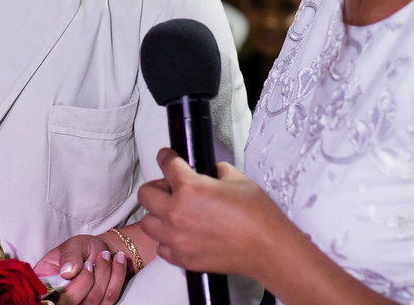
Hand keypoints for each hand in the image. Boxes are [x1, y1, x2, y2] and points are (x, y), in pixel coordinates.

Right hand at [34, 233, 128, 304]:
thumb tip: (67, 272)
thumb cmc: (83, 249)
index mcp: (45, 282)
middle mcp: (59, 298)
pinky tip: (118, 260)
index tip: (81, 266)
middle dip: (87, 277)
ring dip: (104, 273)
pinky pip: (110, 297)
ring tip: (105, 255)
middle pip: (70, 301)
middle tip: (92, 261)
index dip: (61, 288)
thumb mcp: (74, 244)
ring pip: (92, 300)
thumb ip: (70, 255)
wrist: (104, 252)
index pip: (46, 296)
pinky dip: (117, 276)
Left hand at [138, 148, 285, 279]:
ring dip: (158, 214)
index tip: (166, 157)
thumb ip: (217, 171)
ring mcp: (176, 238)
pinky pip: (161, 247)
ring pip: (147, 223)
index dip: (166, 156)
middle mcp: (176, 212)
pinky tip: (181, 234)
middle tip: (171, 187)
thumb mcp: (237, 179)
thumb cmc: (257, 216)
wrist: (267, 248)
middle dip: (157, 186)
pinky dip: (167, 240)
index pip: (166, 164)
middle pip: (146, 193)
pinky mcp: (182, 259)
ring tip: (174, 213)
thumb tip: (211, 172)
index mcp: (189, 187)